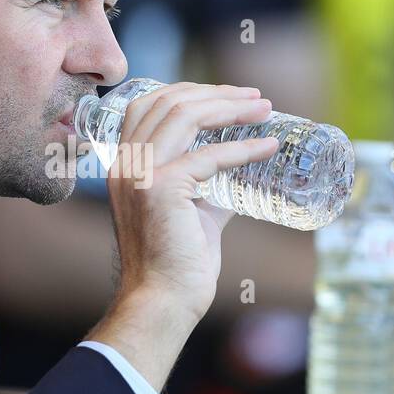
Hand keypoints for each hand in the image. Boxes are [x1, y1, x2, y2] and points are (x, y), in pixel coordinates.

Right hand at [86, 83, 277, 391]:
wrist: (162, 302)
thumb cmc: (178, 264)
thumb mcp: (193, 209)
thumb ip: (209, 183)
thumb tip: (243, 162)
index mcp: (125, 165)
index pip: (150, 105)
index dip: (192, 91)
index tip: (232, 97)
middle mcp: (125, 163)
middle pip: (168, 101)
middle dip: (217, 94)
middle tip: (257, 99)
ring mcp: (139, 174)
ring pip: (184, 116)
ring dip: (230, 108)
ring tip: (265, 110)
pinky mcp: (160, 189)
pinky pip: (209, 155)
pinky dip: (243, 148)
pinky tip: (269, 148)